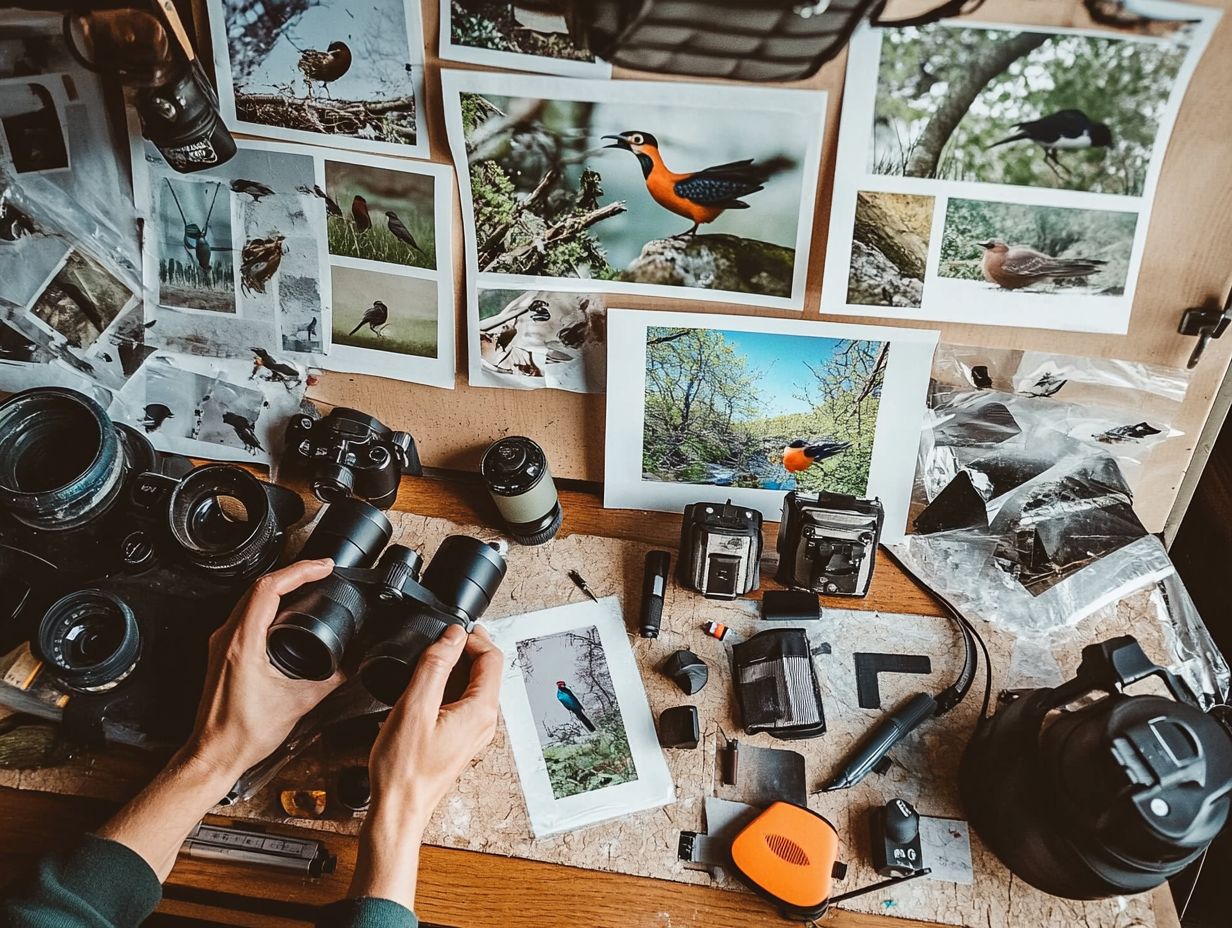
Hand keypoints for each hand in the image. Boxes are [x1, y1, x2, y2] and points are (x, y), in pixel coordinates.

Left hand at [182, 558, 343, 781]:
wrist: (214, 754)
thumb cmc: (242, 734)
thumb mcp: (298, 704)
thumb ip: (330, 680)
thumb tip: (351, 665)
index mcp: (243, 643)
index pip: (269, 589)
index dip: (300, 571)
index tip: (323, 567)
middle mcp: (227, 638)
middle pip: (259, 586)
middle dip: (294, 572)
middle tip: (321, 569)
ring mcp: (222, 644)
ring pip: (251, 598)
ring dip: (281, 586)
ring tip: (308, 582)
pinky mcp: (223, 652)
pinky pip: (246, 614)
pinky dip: (270, 603)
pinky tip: (286, 609)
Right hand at [349, 624, 502, 908]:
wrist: (399, 809)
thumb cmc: (404, 768)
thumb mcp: (415, 705)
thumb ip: (435, 665)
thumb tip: (453, 635)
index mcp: (481, 710)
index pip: (492, 658)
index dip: (473, 637)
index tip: (449, 631)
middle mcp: (486, 721)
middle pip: (487, 670)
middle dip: (466, 649)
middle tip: (438, 640)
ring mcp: (475, 731)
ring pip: (476, 685)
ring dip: (456, 667)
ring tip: (429, 661)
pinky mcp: (462, 738)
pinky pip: (465, 701)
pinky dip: (450, 686)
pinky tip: (427, 687)